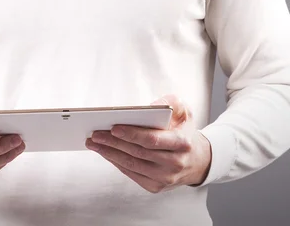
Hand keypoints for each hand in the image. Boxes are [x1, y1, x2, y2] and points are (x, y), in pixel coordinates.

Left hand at [85, 94, 210, 192]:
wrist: (196, 160)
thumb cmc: (184, 130)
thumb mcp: (184, 111)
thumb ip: (171, 102)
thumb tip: (149, 106)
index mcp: (182, 143)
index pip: (152, 140)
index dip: (132, 134)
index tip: (114, 127)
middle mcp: (174, 163)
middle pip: (137, 152)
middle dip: (113, 142)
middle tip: (95, 133)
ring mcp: (165, 178)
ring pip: (131, 165)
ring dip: (109, 153)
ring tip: (94, 142)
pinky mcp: (155, 186)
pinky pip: (131, 173)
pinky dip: (116, 162)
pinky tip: (105, 152)